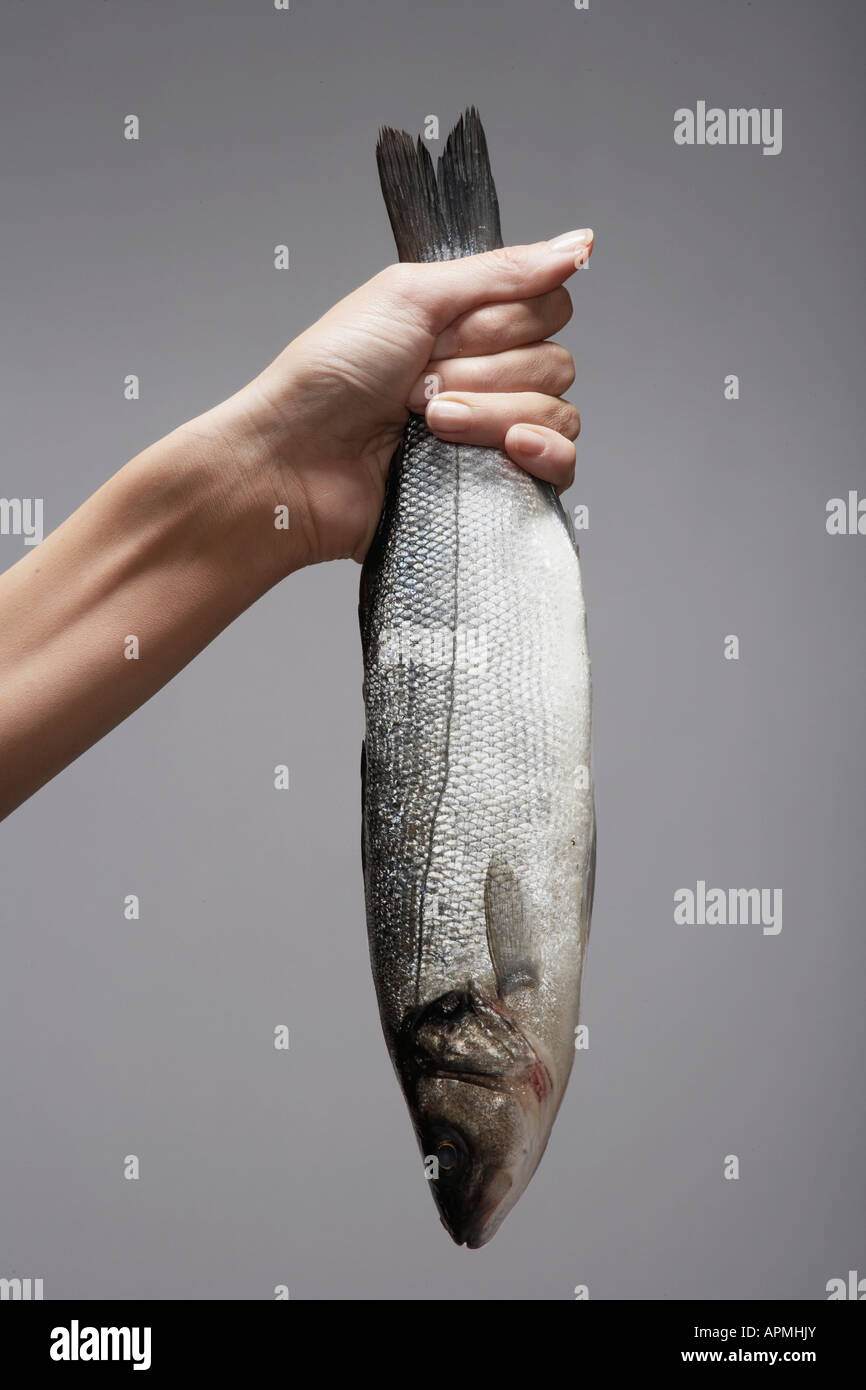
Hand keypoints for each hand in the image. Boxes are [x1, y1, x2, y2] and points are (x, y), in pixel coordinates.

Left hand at [225, 229, 592, 568]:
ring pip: (556, 412)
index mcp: (468, 326)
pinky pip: (562, 467)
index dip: (506, 321)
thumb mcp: (411, 296)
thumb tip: (579, 243)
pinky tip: (507, 451)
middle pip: (555, 362)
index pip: (549, 307)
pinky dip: (540, 454)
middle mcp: (488, 377)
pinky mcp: (495, 487)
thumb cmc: (330, 378)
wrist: (295, 463)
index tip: (447, 332)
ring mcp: (494, 435)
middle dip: (483, 372)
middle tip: (418, 385)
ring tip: (427, 424)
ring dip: (489, 414)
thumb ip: (501, 272)